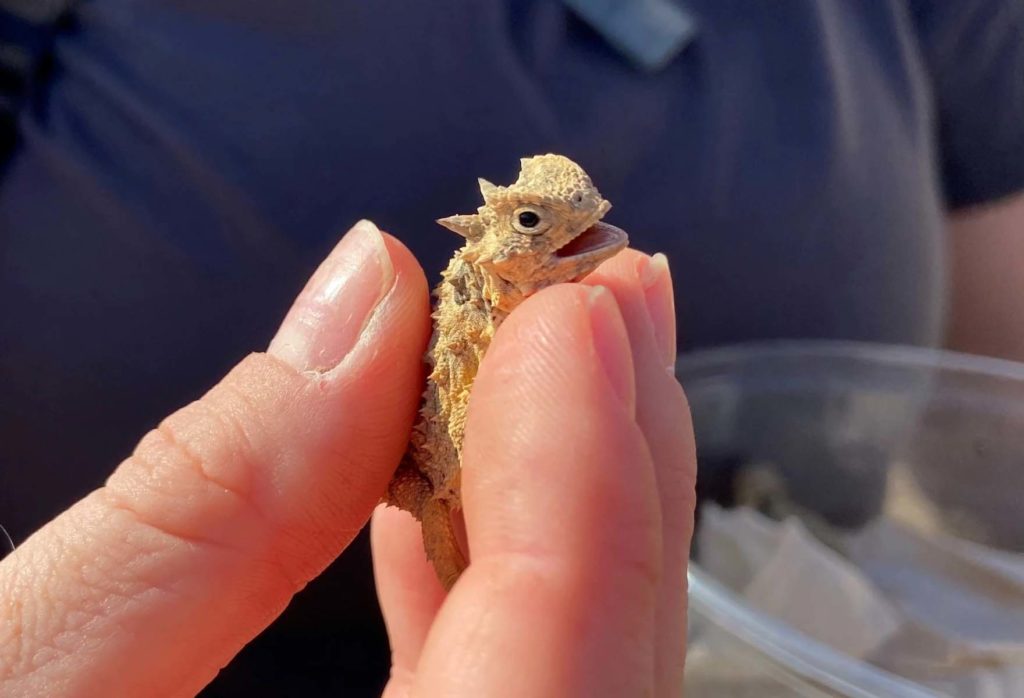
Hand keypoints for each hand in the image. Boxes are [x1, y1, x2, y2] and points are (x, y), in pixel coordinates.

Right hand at [0, 221, 695, 696]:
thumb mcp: (14, 682)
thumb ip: (205, 505)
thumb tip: (360, 302)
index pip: (555, 675)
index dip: (583, 474)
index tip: (578, 307)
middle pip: (599, 665)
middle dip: (610, 458)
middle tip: (611, 296)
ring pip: (566, 667)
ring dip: (558, 492)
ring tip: (554, 346)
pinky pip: (492, 688)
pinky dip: (478, 572)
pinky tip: (447, 480)